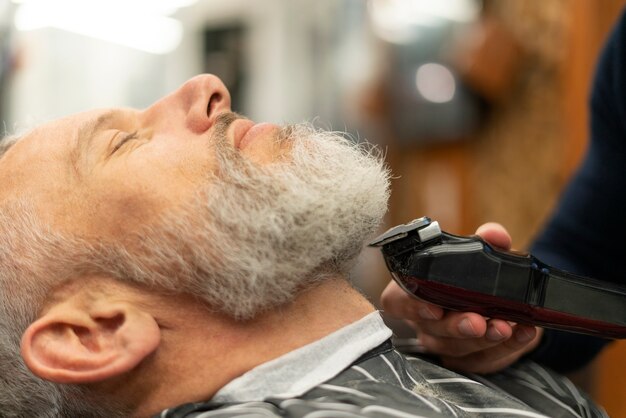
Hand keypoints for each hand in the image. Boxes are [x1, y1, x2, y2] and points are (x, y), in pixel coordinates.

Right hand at [380, 222, 542, 373]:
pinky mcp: (471, 360)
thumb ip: (486, 239)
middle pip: (431, 330)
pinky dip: (508, 348)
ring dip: (483, 341)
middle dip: (455, 327)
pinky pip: (486, 361)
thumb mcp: (480, 252)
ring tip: (504, 327)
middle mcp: (424, 322)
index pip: (397, 302)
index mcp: (413, 291)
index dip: (411, 307)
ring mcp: (445, 344)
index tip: (433, 308)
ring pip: (456, 350)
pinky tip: (523, 333)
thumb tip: (495, 235)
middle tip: (477, 321)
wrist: (500, 298)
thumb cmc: (474, 274)